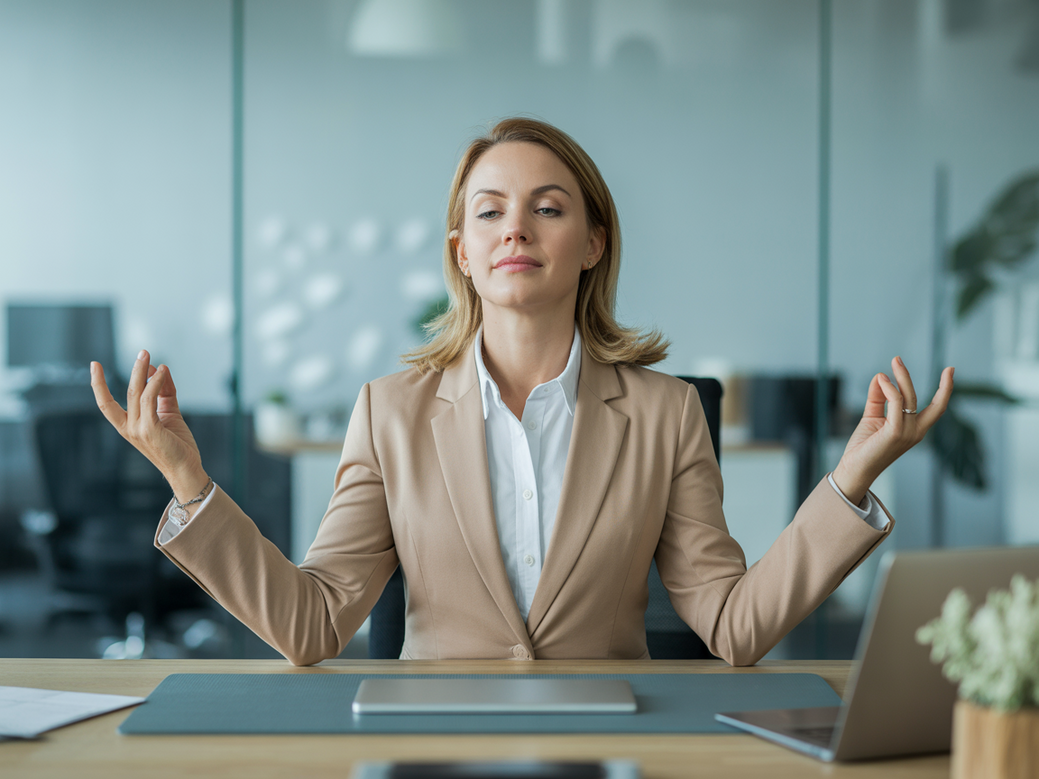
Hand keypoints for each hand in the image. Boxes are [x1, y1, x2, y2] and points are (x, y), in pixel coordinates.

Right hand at [90, 350, 208, 502]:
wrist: (187, 468)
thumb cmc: (177, 443)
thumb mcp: (168, 413)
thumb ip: (163, 392)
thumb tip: (158, 369)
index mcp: (127, 425)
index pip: (105, 404)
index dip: (98, 384)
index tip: (94, 365)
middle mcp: (128, 428)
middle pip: (126, 392)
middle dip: (134, 370)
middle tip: (142, 351)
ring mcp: (138, 430)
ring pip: (137, 393)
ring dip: (143, 372)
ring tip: (150, 356)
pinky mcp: (151, 430)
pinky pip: (150, 400)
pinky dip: (155, 383)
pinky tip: (162, 372)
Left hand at [832, 357, 953, 504]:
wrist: (853, 469)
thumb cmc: (864, 447)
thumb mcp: (872, 417)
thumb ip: (878, 398)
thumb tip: (881, 376)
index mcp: (915, 428)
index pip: (937, 408)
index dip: (946, 389)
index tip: (951, 369)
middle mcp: (916, 431)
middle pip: (923, 398)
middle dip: (912, 377)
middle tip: (896, 358)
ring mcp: (908, 433)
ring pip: (907, 398)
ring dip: (899, 378)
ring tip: (890, 364)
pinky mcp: (895, 433)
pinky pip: (896, 404)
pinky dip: (890, 389)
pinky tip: (882, 380)